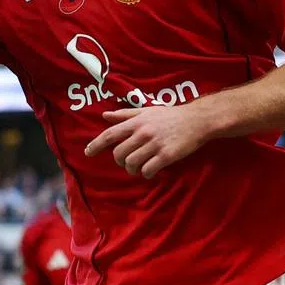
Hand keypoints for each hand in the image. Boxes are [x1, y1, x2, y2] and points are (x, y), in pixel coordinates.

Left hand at [84, 103, 212, 178]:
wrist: (196, 120)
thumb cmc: (170, 115)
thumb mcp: (146, 111)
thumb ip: (125, 114)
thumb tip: (105, 116)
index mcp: (136, 122)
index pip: (110, 134)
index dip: (96, 144)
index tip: (87, 152)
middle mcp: (143, 133)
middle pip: (119, 153)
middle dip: (119, 160)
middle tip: (126, 161)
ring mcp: (154, 144)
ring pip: (131, 163)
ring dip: (132, 169)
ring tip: (139, 166)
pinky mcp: (166, 155)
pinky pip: (148, 170)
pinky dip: (146, 174)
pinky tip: (150, 170)